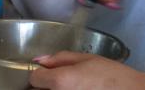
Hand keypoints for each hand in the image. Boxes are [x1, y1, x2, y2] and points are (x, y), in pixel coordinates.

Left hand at [29, 52, 144, 89]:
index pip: (34, 78)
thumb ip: (60, 58)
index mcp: (60, 81)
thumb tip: (40, 60)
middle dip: (47, 85)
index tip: (49, 72)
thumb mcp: (87, 58)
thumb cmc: (110, 74)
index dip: (40, 73)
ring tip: (75, 86)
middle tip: (64, 80)